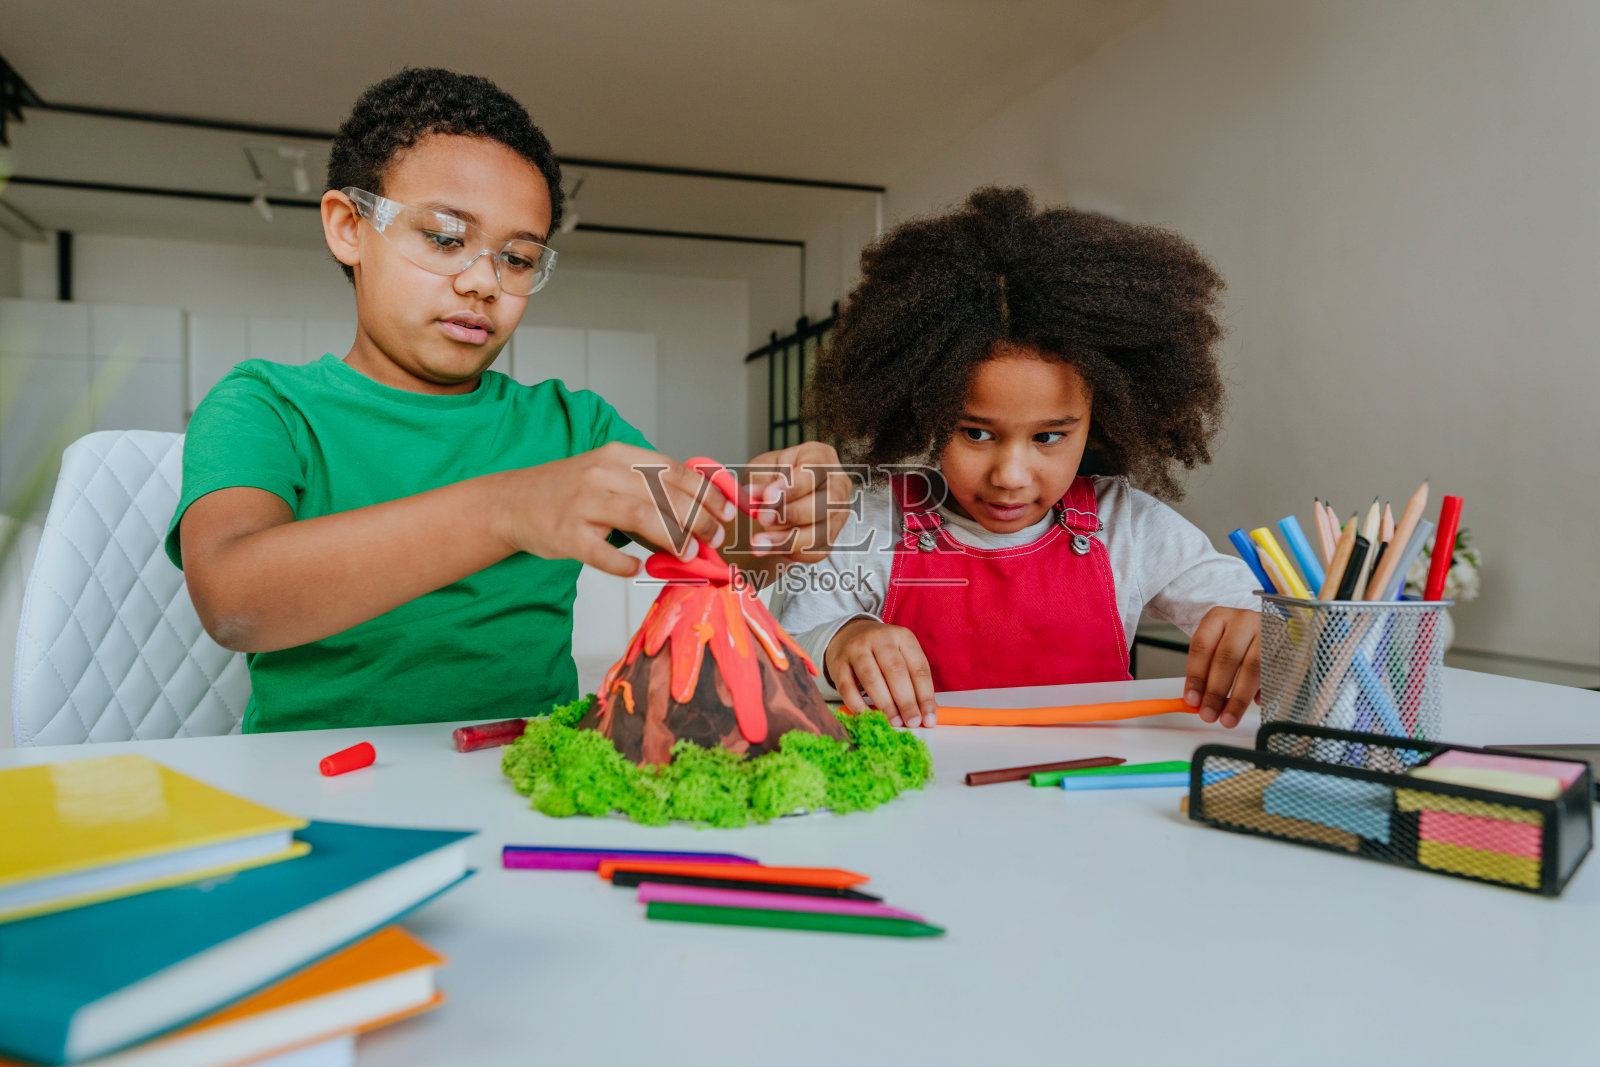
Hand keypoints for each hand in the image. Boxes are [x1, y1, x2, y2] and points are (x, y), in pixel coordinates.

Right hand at [497, 443, 734, 576]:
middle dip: (697, 518)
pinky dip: (622, 563)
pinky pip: (600, 552)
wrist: (512, 502)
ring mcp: (582, 504)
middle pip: (662, 494)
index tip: (727, 511)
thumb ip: (648, 486)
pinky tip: (636, 568)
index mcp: (618, 455)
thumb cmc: (570, 492)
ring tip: (689, 553)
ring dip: (671, 536)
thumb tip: (699, 510)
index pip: (672, 470)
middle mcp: (601, 474)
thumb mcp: (610, 473)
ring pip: (638, 516)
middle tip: (715, 539)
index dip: (706, 492)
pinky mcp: (565, 534)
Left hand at [742, 441, 851, 563]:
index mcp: (821, 458)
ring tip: (759, 542)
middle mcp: (837, 484)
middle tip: (762, 518)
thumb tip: (753, 495)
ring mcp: (838, 513)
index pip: (815, 469)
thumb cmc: (773, 479)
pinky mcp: (831, 537)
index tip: (768, 497)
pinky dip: (791, 551)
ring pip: (823, 530)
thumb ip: (757, 481)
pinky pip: (816, 551)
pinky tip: (771, 547)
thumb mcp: (760, 471)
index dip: (793, 485)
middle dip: (792, 513)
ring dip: (788, 539)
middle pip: (827, 501)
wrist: (777, 501)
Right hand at [825, 618, 937, 727]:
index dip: (925, 696)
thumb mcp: (903, 656)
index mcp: (903, 637)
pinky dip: (859, 706)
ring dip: (885, 704)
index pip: (918, 668)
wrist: (849, 634)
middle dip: (906, 701)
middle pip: (895, 672)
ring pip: (871, 678)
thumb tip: (926, 714)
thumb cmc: (882, 651)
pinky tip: (869, 718)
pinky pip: (848, 688)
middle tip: (912, 722)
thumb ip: (914, 682)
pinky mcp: (838, 663)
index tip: (929, 719)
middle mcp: (880, 639)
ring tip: (895, 722)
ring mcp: (856, 649)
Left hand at [1183, 606, 1261, 727]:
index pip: (1202, 646)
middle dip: (1216, 691)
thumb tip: (1197, 702)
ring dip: (1238, 698)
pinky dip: (1263, 692)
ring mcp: (1267, 631)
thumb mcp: (1216, 646)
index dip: (1196, 676)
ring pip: (1252, 668)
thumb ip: (1206, 671)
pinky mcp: (1287, 645)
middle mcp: (1243, 620)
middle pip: (1226, 657)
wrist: (1268, 625)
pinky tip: (1255, 703)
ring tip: (1228, 718)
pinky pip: (1273, 673)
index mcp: (1219, 617)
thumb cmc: (1237, 639)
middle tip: (1209, 714)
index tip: (1192, 700)